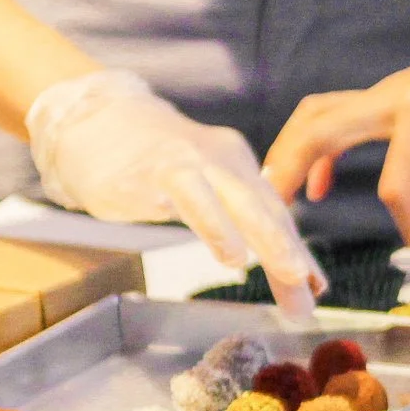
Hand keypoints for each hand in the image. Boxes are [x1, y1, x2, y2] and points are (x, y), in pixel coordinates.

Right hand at [29, 70, 319, 314]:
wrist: (93, 119)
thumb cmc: (150, 167)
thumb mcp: (197, 197)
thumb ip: (232, 228)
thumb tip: (266, 269)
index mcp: (238, 166)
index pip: (273, 214)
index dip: (295, 251)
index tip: (316, 290)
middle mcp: (225, 159)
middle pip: (267, 210)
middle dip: (293, 251)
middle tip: (312, 291)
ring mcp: (194, 161)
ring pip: (241, 202)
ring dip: (270, 240)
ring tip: (293, 275)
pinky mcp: (160, 168)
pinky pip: (194, 197)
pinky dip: (217, 227)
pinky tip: (232, 256)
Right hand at [263, 14, 409, 260]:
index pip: (398, 184)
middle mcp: (391, 96)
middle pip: (320, 132)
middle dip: (289, 173)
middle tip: (269, 222)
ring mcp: (384, 92)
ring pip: (317, 116)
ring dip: (291, 154)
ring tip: (273, 202)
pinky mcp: (386, 95)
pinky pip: (335, 116)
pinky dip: (317, 149)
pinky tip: (317, 188)